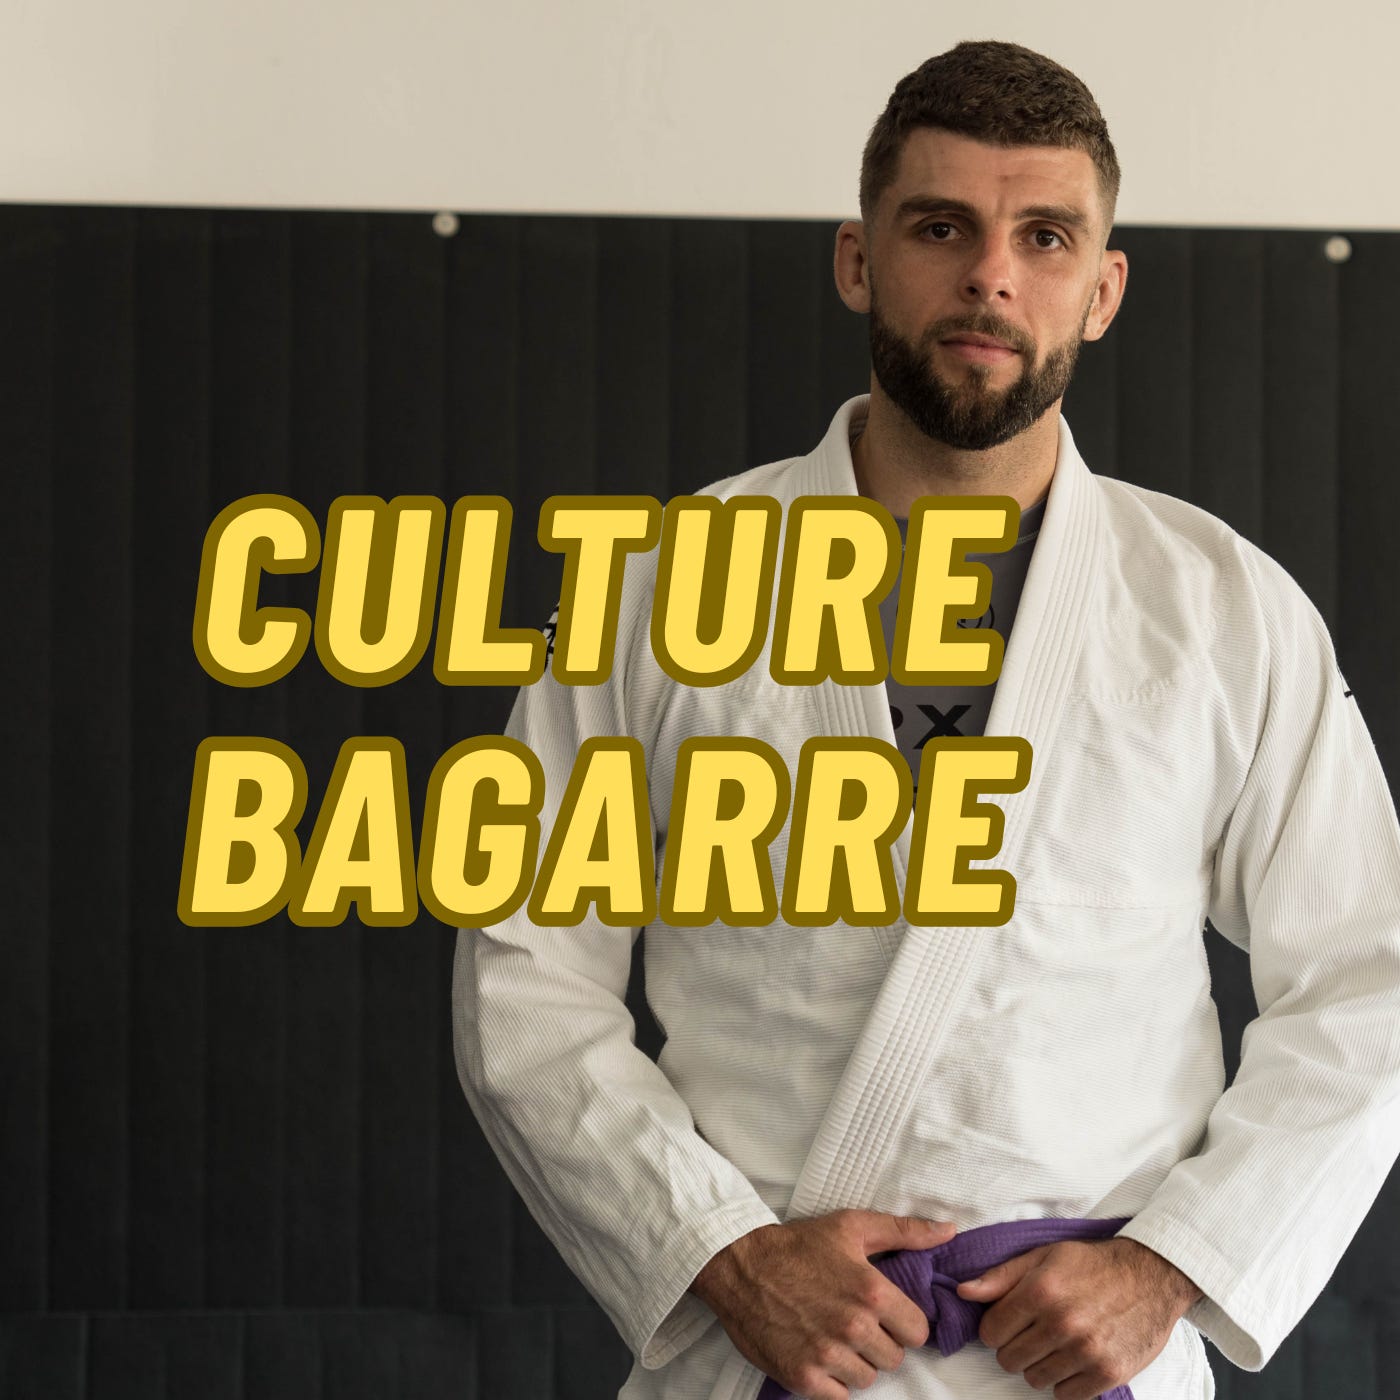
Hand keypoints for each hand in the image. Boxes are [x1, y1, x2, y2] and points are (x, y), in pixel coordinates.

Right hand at [689, 1209, 956, 1399]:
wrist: (739, 1265)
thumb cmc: (798, 1244)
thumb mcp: (852, 1226)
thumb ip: (905, 1231)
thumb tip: (949, 1231)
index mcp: (871, 1292)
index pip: (918, 1331)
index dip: (903, 1322)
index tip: (884, 1313)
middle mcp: (853, 1327)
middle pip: (895, 1358)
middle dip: (879, 1342)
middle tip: (854, 1322)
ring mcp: (828, 1356)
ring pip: (868, 1378)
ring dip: (856, 1362)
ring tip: (834, 1336)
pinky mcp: (803, 1378)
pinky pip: (840, 1397)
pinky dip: (832, 1381)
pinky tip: (818, 1353)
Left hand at [955, 1236, 1202, 1398]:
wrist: (1150, 1276)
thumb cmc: (1091, 1264)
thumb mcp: (1043, 1256)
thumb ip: (1001, 1276)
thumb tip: (963, 1292)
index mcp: (1040, 1291)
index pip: (991, 1332)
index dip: (995, 1328)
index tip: (1008, 1322)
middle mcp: (1061, 1324)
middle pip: (1009, 1359)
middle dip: (1014, 1347)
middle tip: (1033, 1332)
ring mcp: (1086, 1352)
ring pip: (1035, 1379)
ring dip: (1039, 1365)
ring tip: (1056, 1343)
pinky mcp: (1109, 1374)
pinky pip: (1066, 1395)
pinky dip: (1065, 1381)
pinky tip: (1074, 1358)